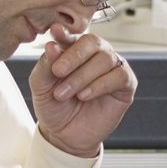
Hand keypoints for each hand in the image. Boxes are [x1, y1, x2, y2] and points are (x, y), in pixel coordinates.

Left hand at [28, 24, 135, 156]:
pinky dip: (100, 85)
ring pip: (105, 59)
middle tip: (58, 71)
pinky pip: (119, 76)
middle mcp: (95, 55)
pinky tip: (85, 96)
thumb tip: (52, 45)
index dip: (66, 33)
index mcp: (75, 49)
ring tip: (64, 94)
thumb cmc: (53, 107)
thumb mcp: (41, 86)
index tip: (55, 32)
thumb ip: (45, 65)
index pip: (73, 34)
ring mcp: (112, 68)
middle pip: (92, 42)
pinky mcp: (126, 85)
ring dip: (82, 76)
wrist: (64, 135)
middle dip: (74, 56)